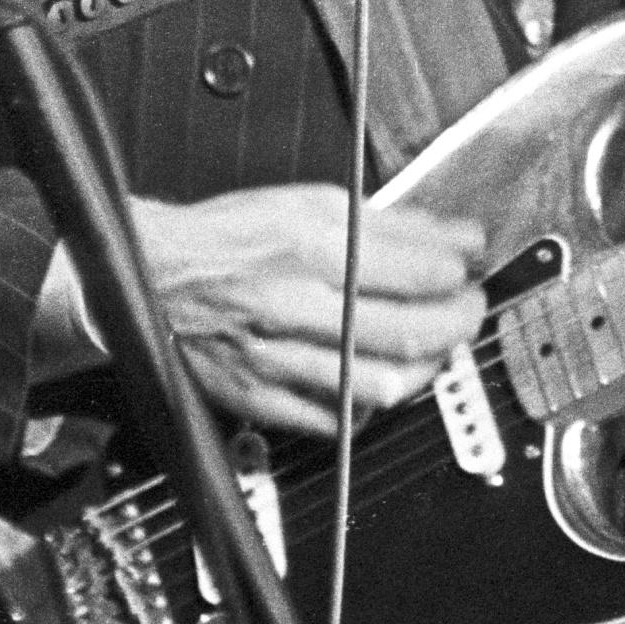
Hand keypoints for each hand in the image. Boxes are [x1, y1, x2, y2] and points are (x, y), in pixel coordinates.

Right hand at [104, 186, 487, 438]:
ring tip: (436, 349)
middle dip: (458, 321)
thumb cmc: (228, 235)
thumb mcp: (306, 202)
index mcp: (309, 244)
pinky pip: (333, 421)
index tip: (471, 264)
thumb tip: (449, 237)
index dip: (459, 271)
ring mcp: (277, 357)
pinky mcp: (260, 397)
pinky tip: (379, 382)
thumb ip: (382, 223)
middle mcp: (295, 302)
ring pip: (380, 383)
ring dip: (426, 369)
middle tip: (469, 308)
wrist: (152, 271)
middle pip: (409, 330)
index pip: (416, 269)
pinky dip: (368, 408)